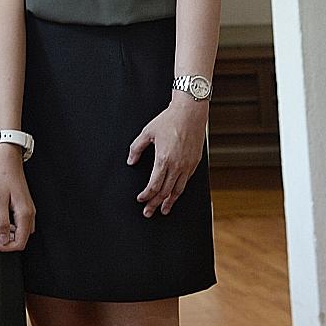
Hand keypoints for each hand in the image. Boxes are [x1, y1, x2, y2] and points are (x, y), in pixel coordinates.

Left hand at [0, 145, 34, 251]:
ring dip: (6, 234)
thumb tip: (4, 240)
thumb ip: (2, 222)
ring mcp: (27, 209)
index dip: (5, 246)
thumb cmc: (2, 174)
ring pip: (19, 231)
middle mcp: (29, 213)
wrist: (7, 157)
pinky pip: (18, 223)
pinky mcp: (22, 205)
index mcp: (24, 213)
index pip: (20, 242)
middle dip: (5, 241)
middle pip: (21, 238)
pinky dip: (8, 226)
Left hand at [127, 97, 208, 215]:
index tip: (141, 199)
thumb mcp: (147, 132)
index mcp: (164, 159)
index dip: (146, 195)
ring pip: (178, 190)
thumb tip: (130, 160)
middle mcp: (177, 165)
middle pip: (165, 192)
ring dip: (169, 202)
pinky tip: (175, 194)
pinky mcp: (194, 163)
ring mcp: (187, 165)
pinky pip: (186, 182)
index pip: (154, 185)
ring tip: (163, 210)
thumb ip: (136, 148)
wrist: (190, 113)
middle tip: (148, 212)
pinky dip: (179, 191)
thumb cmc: (170, 120)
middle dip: (155, 203)